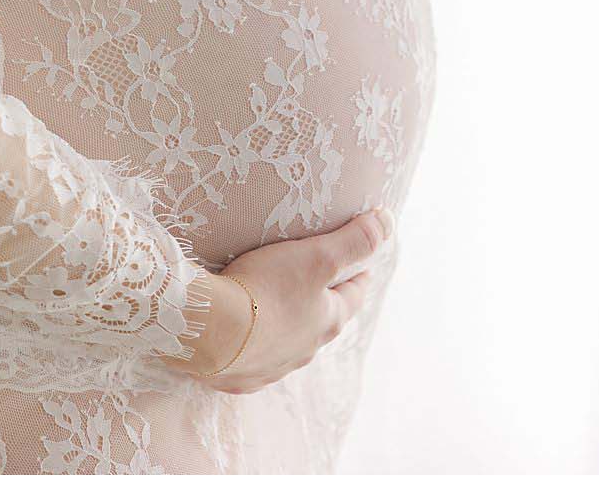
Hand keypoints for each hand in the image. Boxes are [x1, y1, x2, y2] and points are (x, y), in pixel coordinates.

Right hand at [162, 207, 395, 391]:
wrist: (211, 331)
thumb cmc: (266, 289)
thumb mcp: (316, 257)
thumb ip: (353, 240)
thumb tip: (387, 221)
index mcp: (327, 320)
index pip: (352, 296)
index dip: (358, 279)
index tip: (362, 269)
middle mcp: (306, 349)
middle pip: (321, 323)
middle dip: (321, 306)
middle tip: (315, 287)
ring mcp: (274, 366)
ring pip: (288, 346)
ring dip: (286, 331)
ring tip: (273, 312)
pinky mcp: (241, 377)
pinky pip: (252, 363)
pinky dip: (251, 351)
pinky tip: (240, 343)